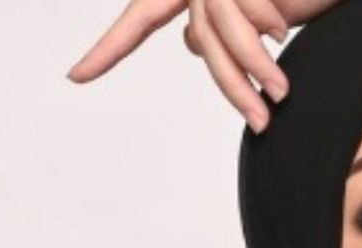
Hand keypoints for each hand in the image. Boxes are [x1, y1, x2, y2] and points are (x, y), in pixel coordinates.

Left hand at [67, 0, 343, 132]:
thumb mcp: (256, 15)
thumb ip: (221, 30)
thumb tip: (192, 42)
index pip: (141, 19)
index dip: (111, 47)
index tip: (78, 76)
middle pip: (202, 40)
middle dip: (233, 87)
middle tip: (261, 122)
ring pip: (225, 30)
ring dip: (255, 67)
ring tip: (280, 94)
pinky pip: (248, 10)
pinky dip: (267, 22)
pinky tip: (283, 31)